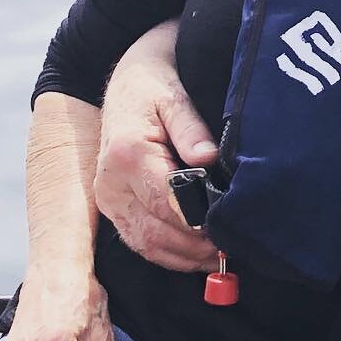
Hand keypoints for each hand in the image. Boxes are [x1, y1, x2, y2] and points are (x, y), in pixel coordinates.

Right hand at [93, 20, 218, 271]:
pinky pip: (138, 241)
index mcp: (126, 154)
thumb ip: (191, 129)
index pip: (164, 201)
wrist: (126, 83)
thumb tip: (209, 158)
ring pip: (145, 244)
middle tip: (233, 249)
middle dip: (194, 246)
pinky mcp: (112, 207)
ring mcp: (108, 200)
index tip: (228, 230)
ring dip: (183, 257)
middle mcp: (110, 184)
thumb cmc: (154, 86)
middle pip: (154, 231)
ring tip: (221, 258)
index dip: (197, 221)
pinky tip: (197, 255)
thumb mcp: (175, 96)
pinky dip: (168, 254)